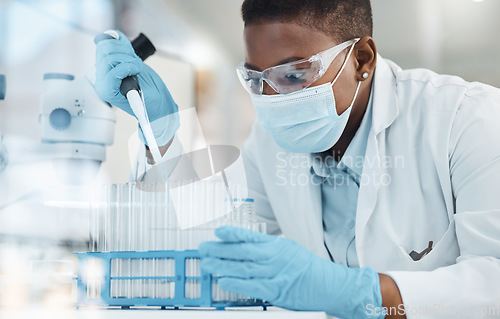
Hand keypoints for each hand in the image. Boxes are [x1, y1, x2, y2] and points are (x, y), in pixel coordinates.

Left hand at [95, 30, 178, 145]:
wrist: (155, 102)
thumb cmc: (150, 103)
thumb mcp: (143, 96)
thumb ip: (132, 81)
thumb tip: (126, 61)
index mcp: (107, 91)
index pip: (111, 68)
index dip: (127, 66)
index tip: (138, 71)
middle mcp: (103, 79)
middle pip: (107, 54)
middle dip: (127, 57)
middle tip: (138, 67)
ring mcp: (106, 69)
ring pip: (107, 46)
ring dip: (125, 50)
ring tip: (134, 60)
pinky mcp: (113, 60)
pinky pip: (108, 41)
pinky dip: (117, 39)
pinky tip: (125, 43)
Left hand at [199, 226, 383, 318]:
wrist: (331, 285)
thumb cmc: (309, 268)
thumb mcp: (289, 250)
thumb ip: (269, 249)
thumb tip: (246, 246)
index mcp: (278, 245)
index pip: (251, 237)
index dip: (232, 233)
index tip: (217, 232)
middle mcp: (275, 257)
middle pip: (242, 252)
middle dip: (220, 250)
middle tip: (203, 248)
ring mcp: (275, 274)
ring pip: (243, 268)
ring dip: (222, 266)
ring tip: (207, 264)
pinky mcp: (277, 291)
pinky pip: (252, 286)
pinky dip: (236, 283)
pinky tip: (223, 280)